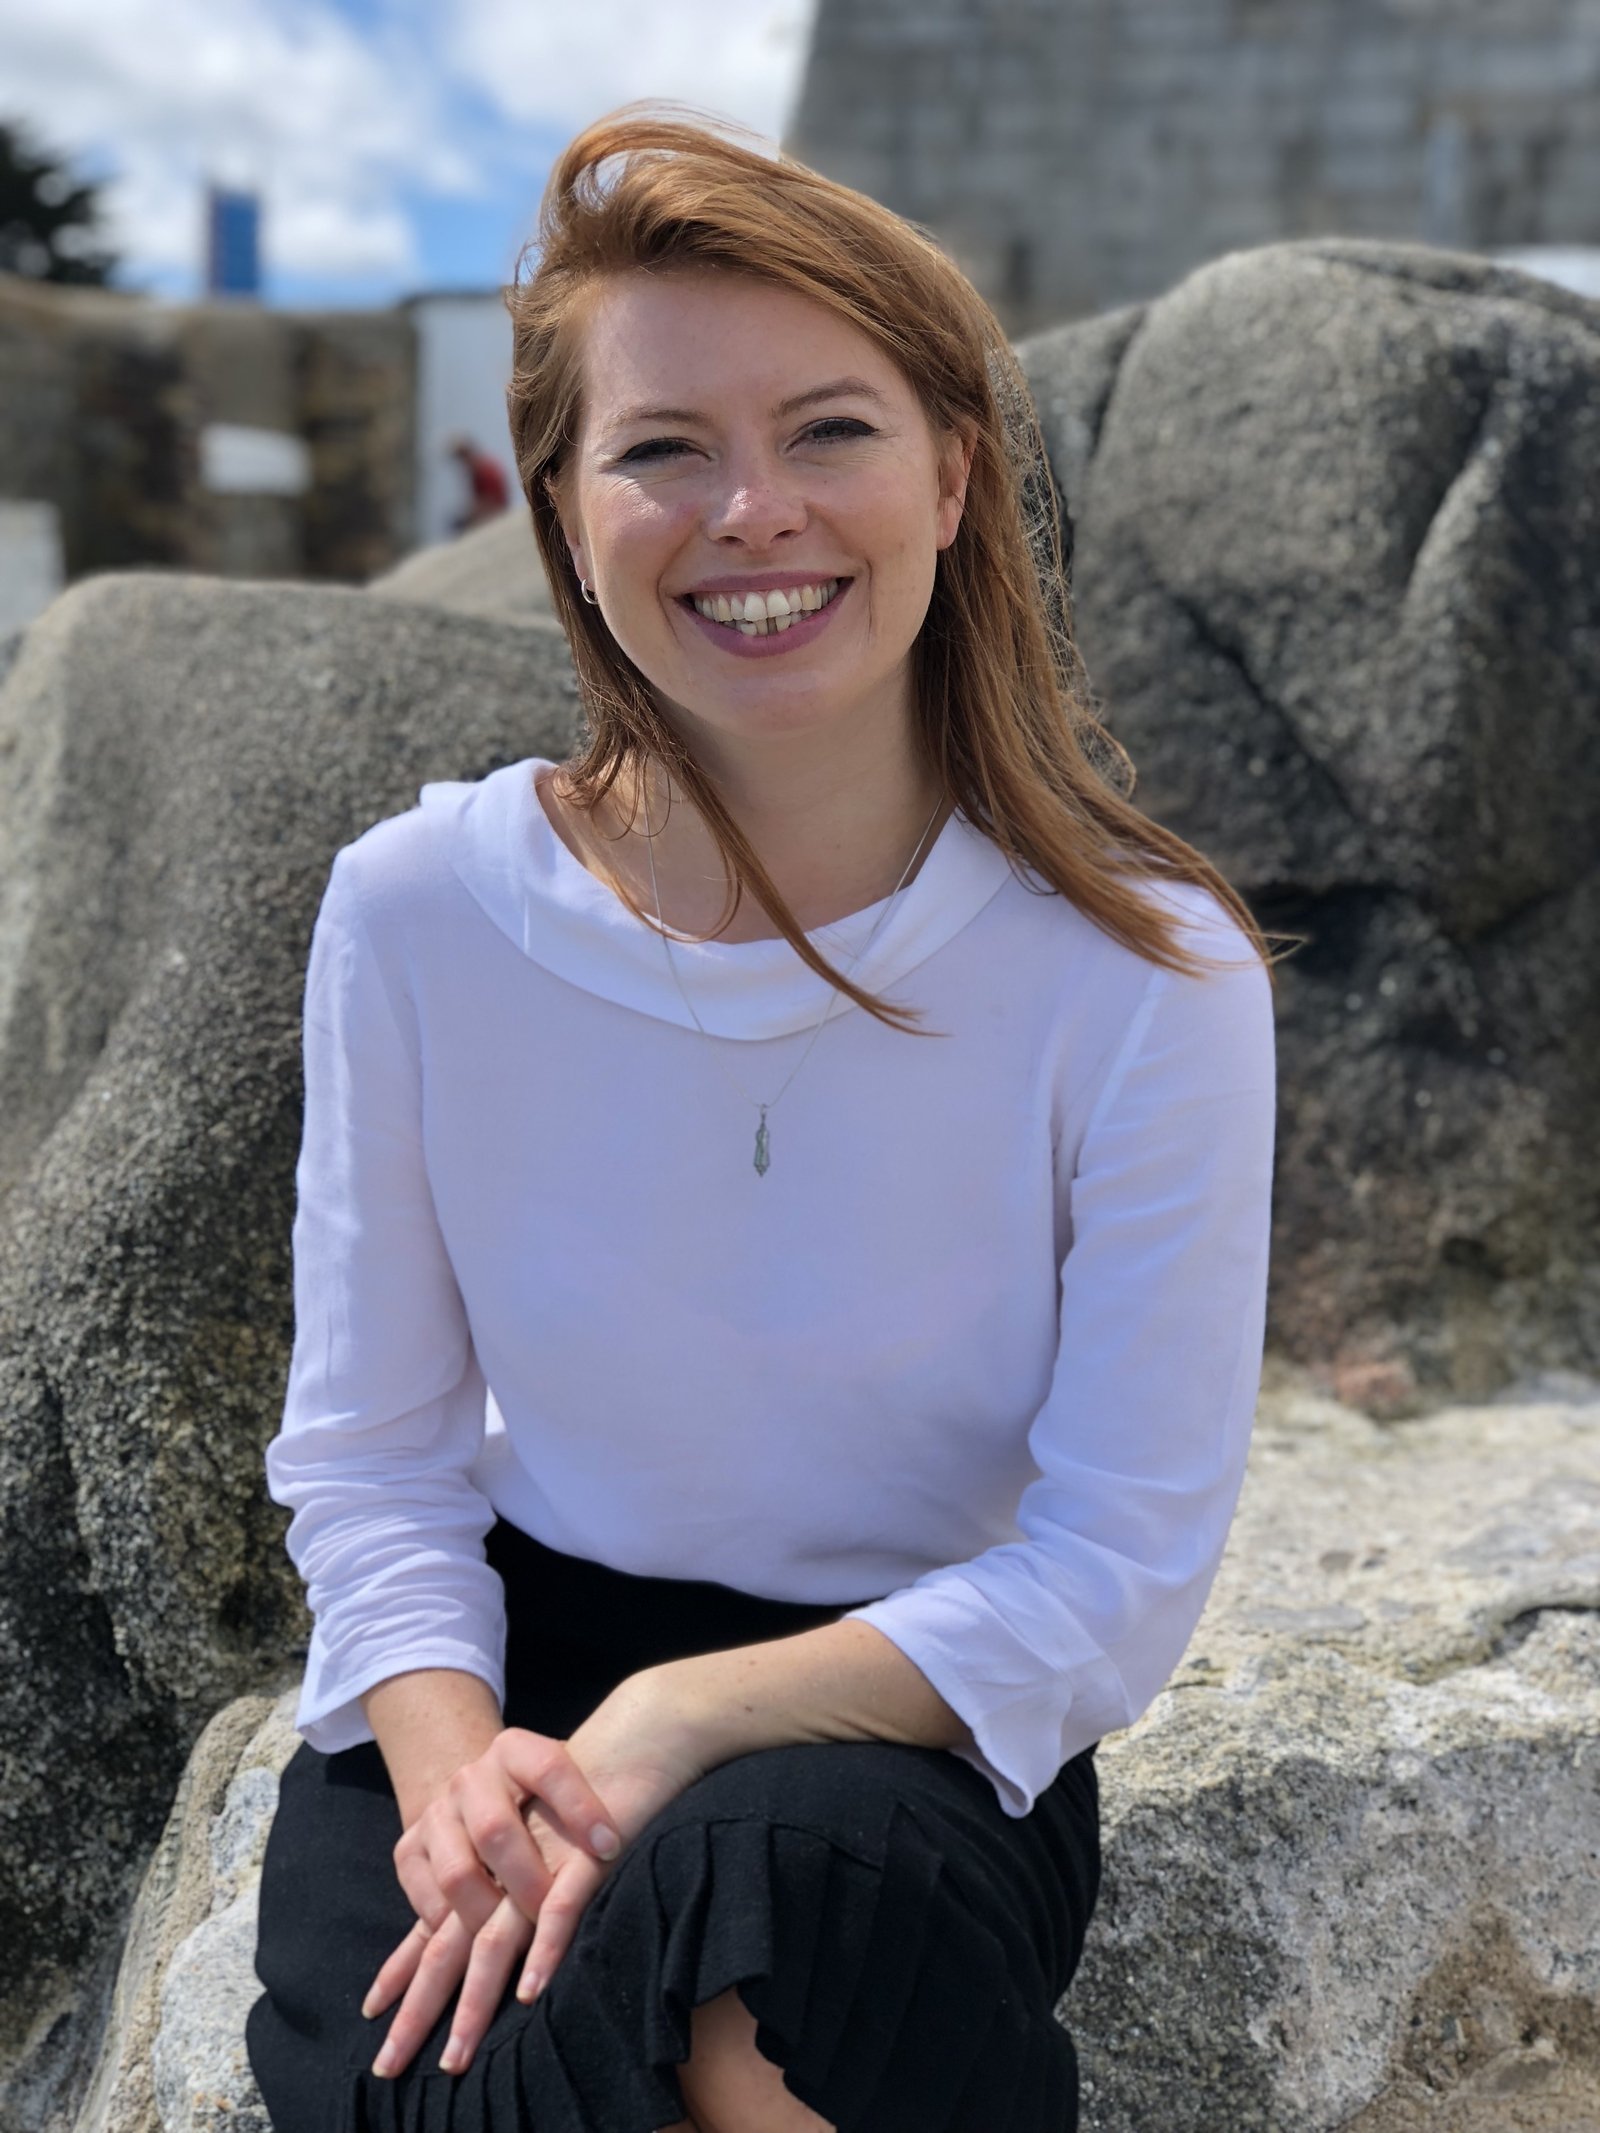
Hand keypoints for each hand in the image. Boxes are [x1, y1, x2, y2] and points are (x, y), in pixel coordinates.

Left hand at [364, 1671, 711, 2078]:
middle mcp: (485, 1837)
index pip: (429, 1917)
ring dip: (478, 1996)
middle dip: (425, 2003)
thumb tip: (454, 1938)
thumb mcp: (521, 1835)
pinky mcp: (584, 1849)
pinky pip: (561, 1903)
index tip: (375, 2014)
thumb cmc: (577, 1782)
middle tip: (401, 2063)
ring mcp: (533, 1842)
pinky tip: (530, 1990)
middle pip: (449, 1932)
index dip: (400, 1969)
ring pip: (496, 1930)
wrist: (631, 1734)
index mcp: (463, 1834)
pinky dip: (544, 1949)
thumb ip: (484, 1884)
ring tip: (459, 2049)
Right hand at [388, 1725, 624, 1944]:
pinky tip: (472, 1949)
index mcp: (514, 1751)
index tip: (611, 1848)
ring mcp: (436, 1814)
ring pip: (458, 1874)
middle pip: (496, 1830)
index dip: (581, 1808)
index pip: (549, 1768)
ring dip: (489, 1917)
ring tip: (516, 1945)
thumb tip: (619, 1848)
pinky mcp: (409, 1851)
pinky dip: (449, 1929)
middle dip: (529, 1882)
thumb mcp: (570, 1788)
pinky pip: (425, 1899)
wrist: (484, 1788)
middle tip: (554, 1915)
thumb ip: (590, 1808)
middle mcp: (470, 1778)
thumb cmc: (547, 1800)